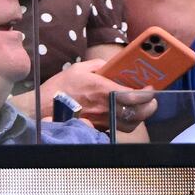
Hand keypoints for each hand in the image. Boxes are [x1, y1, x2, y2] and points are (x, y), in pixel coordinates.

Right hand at [37, 59, 157, 131]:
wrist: (44, 108)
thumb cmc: (61, 88)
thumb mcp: (80, 68)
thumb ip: (99, 65)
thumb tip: (111, 66)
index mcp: (103, 90)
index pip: (134, 96)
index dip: (147, 93)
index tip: (151, 88)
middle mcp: (105, 108)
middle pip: (137, 113)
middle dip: (149, 107)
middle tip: (151, 100)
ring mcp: (102, 120)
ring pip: (130, 124)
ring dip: (140, 116)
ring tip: (141, 108)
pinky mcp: (98, 128)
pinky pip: (118, 129)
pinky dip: (126, 124)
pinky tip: (126, 116)